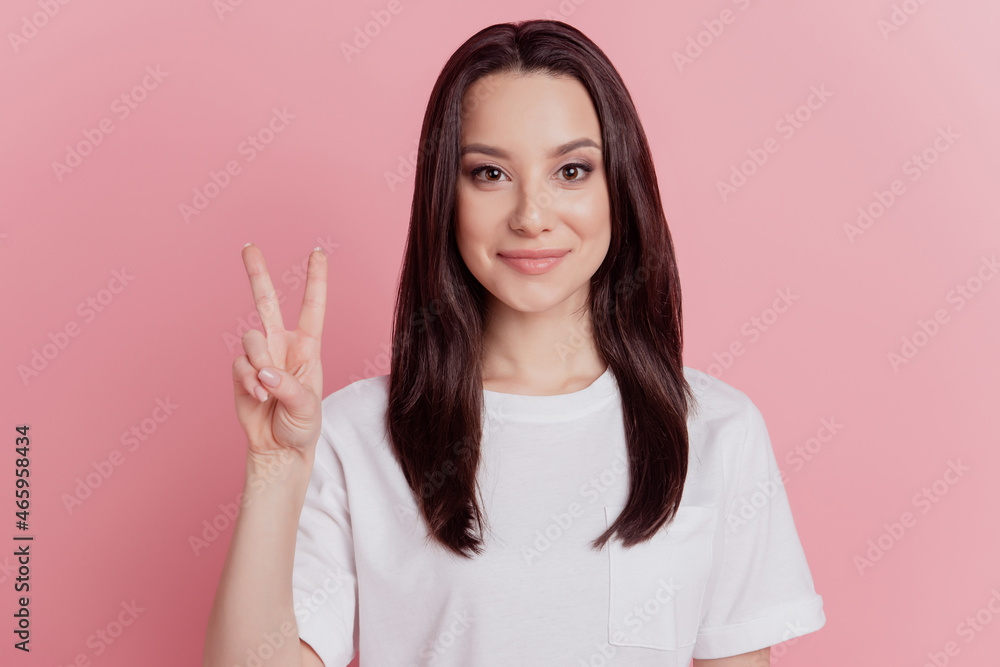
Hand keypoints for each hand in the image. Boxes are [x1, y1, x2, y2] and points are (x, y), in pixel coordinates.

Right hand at [231, 243, 326, 466]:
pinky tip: (258, 396)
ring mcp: (260, 357)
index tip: (317, 252)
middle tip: (248, 246)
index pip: (313, 307)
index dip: (315, 279)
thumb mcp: (306, 407)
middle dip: (257, 273)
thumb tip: (264, 371)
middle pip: (266, 302)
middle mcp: (282, 345)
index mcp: (308, 347)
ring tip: (268, 389)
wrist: (279, 449)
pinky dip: (248, 380)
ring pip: (251, 338)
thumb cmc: (302, 426)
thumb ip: (286, 387)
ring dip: (259, 362)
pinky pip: (240, 364)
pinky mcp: (241, 372)